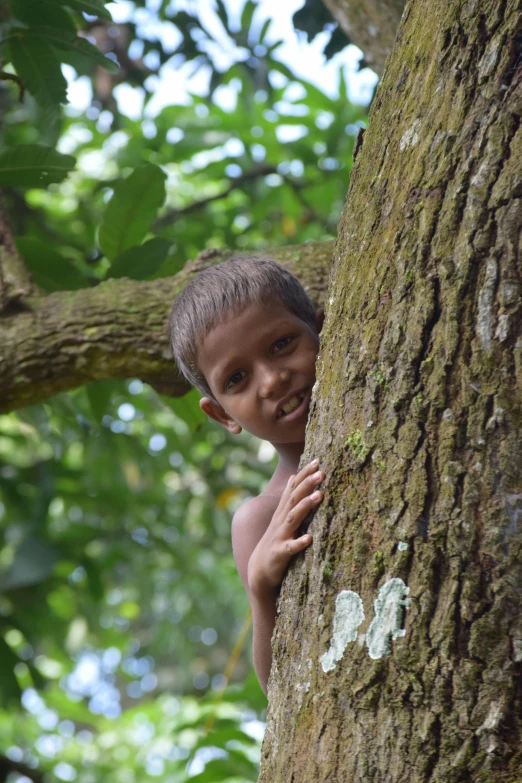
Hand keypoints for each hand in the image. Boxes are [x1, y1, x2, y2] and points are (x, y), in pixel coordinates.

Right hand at [247, 460, 324, 595]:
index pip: (294, 488)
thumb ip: (288, 498)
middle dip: (307, 484)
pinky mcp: (280, 554)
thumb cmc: (276, 541)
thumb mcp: (281, 517)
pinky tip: (309, 539)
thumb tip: (293, 476)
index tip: (318, 461)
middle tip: (322, 472)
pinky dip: (299, 542)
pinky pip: (291, 548)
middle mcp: (281, 520)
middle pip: (294, 498)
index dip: (304, 474)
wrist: (260, 569)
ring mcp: (280, 536)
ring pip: (293, 518)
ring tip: (320, 495)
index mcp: (283, 511)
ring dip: (306, 506)